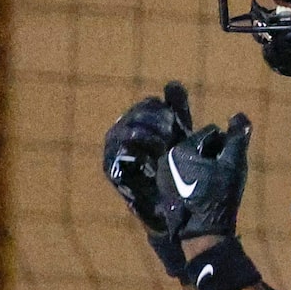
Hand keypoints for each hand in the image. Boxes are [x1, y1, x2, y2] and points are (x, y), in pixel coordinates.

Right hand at [101, 81, 194, 233]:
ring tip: (163, 147)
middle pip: (136, 115)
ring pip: (125, 130)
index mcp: (136, 121)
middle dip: (155, 122)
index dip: (164, 111)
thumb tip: (172, 84)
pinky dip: (137, 152)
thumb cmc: (174, 169)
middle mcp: (120, 132)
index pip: (148, 105)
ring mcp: (113, 150)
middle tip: (170, 135)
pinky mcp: (110, 168)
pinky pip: (118, 151)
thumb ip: (177, 109)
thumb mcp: (179, 134)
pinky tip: (153, 159)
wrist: (170, 206)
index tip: (176, 124)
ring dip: (147, 135)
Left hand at [157, 113, 252, 247]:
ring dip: (204, 166)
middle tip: (220, 174)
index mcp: (179, 149)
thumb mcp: (233, 164)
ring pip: (191, 160)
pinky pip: (183, 174)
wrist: (202, 233)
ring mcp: (162, 176)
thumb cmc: (219, 197)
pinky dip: (194, 178)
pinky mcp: (164, 190)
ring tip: (213, 184)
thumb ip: (237, 138)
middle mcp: (165, 159)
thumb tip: (239, 115)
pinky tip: (203, 191)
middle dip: (212, 155)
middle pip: (198, 146)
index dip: (225, 145)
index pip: (210, 133)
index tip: (226, 163)